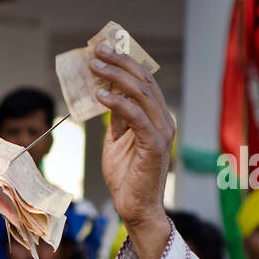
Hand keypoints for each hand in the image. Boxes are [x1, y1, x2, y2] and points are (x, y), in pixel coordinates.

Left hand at [92, 42, 174, 252]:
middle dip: (119, 62)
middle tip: (97, 50)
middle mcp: (164, 120)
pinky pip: (137, 117)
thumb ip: (118, 119)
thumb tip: (109, 94)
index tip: (103, 50)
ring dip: (116, 77)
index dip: (125, 62)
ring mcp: (162, 132)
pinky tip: (100, 95)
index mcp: (157, 117)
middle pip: (143, 81)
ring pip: (141, 93)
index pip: (143, 81)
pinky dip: (118, 103)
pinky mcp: (154, 145)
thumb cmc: (127, 177)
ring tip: (94, 67)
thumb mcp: (117, 141)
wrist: (135, 208)